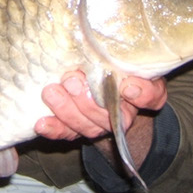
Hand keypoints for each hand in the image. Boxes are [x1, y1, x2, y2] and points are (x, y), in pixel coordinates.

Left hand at [35, 71, 166, 140]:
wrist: (99, 85)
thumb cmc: (116, 66)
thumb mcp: (130, 59)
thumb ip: (136, 68)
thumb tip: (129, 85)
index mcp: (143, 94)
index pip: (150, 96)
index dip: (141, 94)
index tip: (128, 86)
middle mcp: (123, 116)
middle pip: (110, 117)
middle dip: (88, 101)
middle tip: (71, 81)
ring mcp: (98, 125)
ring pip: (85, 126)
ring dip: (66, 111)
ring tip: (51, 92)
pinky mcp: (77, 129)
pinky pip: (67, 133)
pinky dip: (54, 129)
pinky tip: (41, 124)